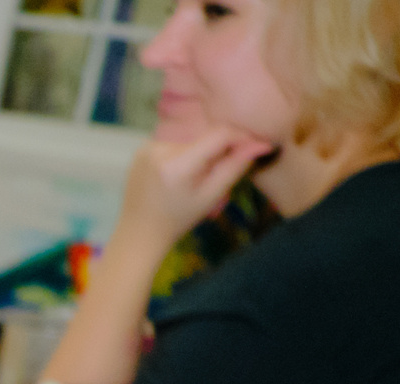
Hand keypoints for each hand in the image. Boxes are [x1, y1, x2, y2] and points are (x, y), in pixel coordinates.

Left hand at [115, 126, 270, 253]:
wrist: (139, 232)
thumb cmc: (177, 219)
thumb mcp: (210, 196)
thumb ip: (234, 167)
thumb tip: (260, 144)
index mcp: (177, 164)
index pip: (219, 134)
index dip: (240, 137)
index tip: (254, 146)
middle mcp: (159, 149)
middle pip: (203, 135)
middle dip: (220, 147)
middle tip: (224, 167)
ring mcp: (147, 147)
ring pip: (189, 137)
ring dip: (201, 149)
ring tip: (199, 174)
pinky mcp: (141, 149)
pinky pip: (173, 141)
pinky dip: (184, 152)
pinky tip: (180, 174)